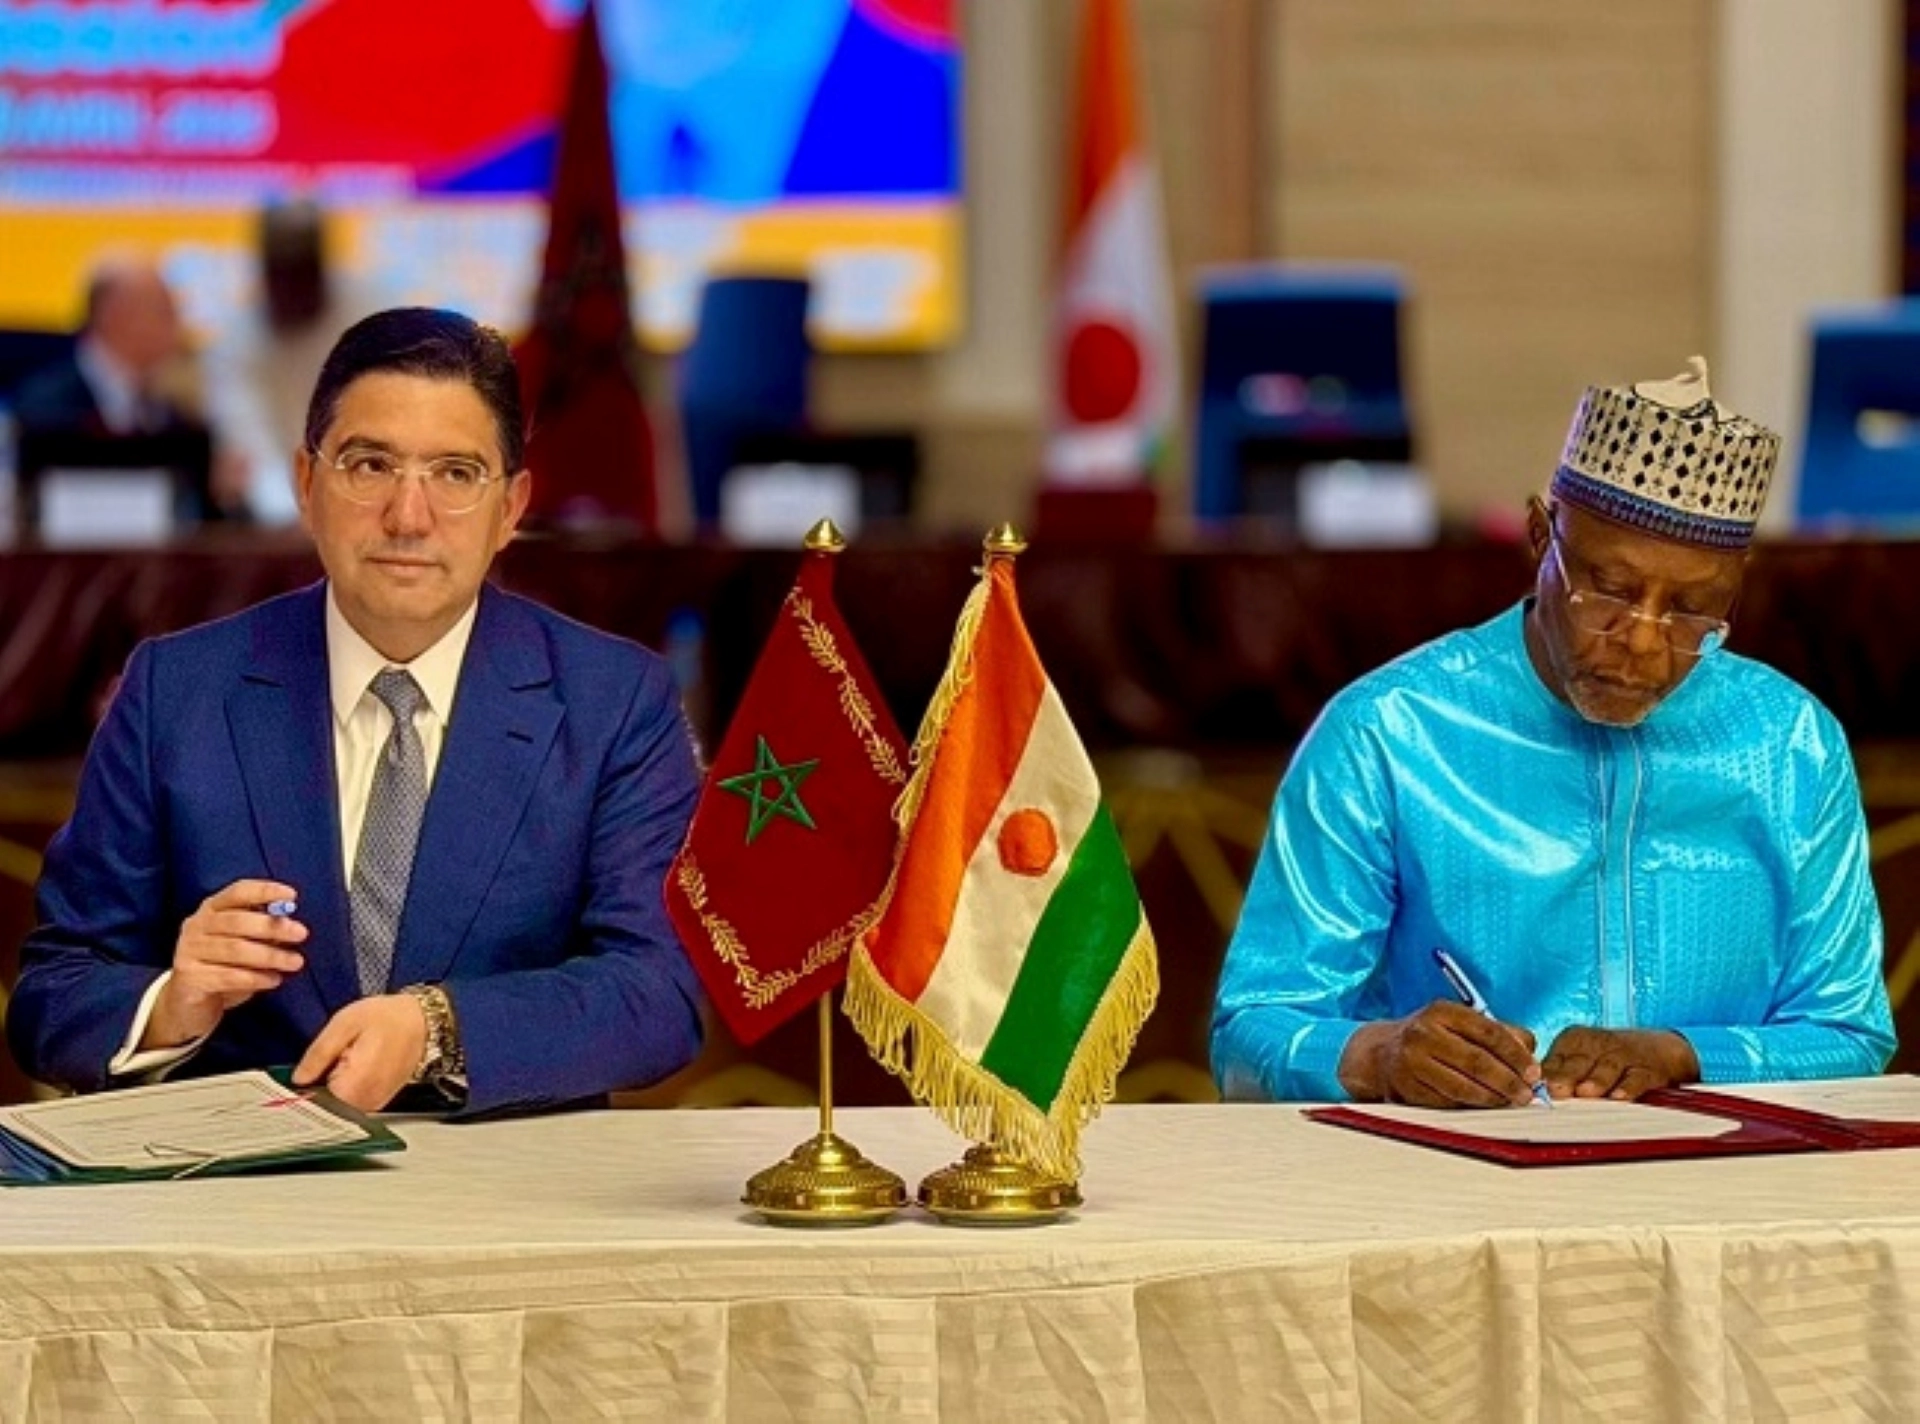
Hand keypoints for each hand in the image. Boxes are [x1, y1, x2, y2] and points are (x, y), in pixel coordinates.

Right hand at [145, 879, 305, 1049]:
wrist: (188, 1003)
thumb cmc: (224, 966)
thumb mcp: (245, 945)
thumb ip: (264, 933)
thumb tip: (290, 925)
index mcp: (212, 909)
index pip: (237, 892)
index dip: (264, 891)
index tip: (292, 895)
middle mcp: (197, 925)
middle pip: (237, 921)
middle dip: (273, 926)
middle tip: (302, 933)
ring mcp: (189, 950)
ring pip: (235, 949)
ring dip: (270, 955)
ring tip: (295, 962)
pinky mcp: (189, 977)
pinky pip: (228, 976)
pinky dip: (256, 977)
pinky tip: (274, 980)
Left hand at [292, 995, 427, 1112]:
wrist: (422, 1021)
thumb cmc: (386, 1017)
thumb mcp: (344, 1024)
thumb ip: (318, 1053)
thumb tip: (298, 1079)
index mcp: (355, 1084)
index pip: (314, 1103)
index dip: (303, 1089)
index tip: (302, 1075)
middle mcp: (367, 1101)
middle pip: (325, 1107)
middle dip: (317, 1089)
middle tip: (324, 1062)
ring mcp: (375, 1104)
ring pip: (338, 1106)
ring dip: (331, 1089)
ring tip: (341, 1062)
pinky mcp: (379, 1102)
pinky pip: (352, 1103)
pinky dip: (346, 1090)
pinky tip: (351, 1069)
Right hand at [1339, 1000, 1542, 1108]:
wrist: (1381, 1052)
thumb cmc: (1432, 1037)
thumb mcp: (1461, 1023)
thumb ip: (1500, 1032)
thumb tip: (1530, 1052)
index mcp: (1442, 1011)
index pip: (1489, 1032)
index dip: (1515, 1055)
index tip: (1533, 1071)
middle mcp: (1424, 1033)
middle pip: (1477, 1061)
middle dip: (1507, 1081)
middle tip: (1526, 1094)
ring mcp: (1412, 1061)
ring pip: (1462, 1086)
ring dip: (1492, 1098)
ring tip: (1509, 1102)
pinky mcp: (1407, 1087)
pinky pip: (1446, 1102)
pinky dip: (1470, 1106)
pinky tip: (1484, 1105)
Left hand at [1541, 1027, 1698, 1100]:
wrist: (1660, 1049)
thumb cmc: (1608, 1058)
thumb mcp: (1581, 1059)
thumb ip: (1558, 1074)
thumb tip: (1529, 1094)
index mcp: (1574, 1040)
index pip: (1556, 1058)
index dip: (1545, 1074)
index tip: (1534, 1088)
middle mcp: (1597, 1044)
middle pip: (1578, 1062)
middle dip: (1566, 1077)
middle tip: (1556, 1090)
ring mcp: (1623, 1055)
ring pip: (1606, 1068)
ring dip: (1595, 1081)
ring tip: (1585, 1093)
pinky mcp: (1647, 1069)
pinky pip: (1636, 1078)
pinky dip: (1628, 1087)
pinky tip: (1619, 1097)